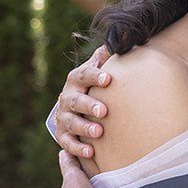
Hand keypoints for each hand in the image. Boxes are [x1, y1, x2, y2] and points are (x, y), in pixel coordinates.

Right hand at [53, 44, 113, 158]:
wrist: (76, 107)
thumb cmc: (95, 86)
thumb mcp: (101, 70)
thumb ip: (109, 56)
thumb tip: (124, 34)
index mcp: (77, 79)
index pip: (83, 74)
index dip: (94, 76)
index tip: (108, 79)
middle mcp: (67, 97)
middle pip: (74, 100)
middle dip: (88, 105)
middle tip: (104, 111)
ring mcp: (64, 117)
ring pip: (70, 122)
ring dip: (83, 128)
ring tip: (99, 133)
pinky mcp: (63, 135)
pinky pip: (67, 143)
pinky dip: (77, 148)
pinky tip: (91, 153)